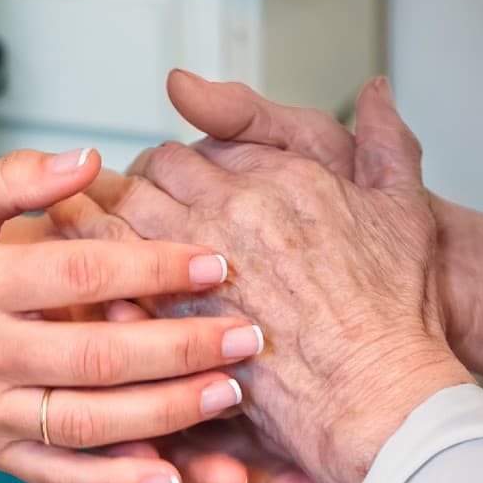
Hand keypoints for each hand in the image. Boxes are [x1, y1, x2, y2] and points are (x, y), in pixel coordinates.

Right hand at [0, 148, 265, 482]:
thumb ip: (18, 178)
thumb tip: (87, 160)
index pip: (75, 274)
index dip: (150, 267)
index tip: (213, 262)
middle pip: (95, 356)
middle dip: (181, 345)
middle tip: (246, 334)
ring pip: (88, 421)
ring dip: (167, 411)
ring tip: (228, 393)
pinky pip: (62, 475)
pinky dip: (117, 482)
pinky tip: (172, 475)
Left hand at [85, 78, 474, 482]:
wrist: (383, 393)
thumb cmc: (394, 313)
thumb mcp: (401, 208)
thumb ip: (384, 139)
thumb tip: (375, 89)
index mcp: (279, 177)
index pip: (194, 148)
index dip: (170, 166)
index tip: (162, 183)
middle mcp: (235, 212)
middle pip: (150, 176)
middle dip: (129, 188)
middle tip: (114, 206)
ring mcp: (201, 265)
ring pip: (122, 218)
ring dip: (99, 223)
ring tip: (81, 237)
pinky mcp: (178, 321)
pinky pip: (114, 282)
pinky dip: (93, 276)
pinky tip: (85, 288)